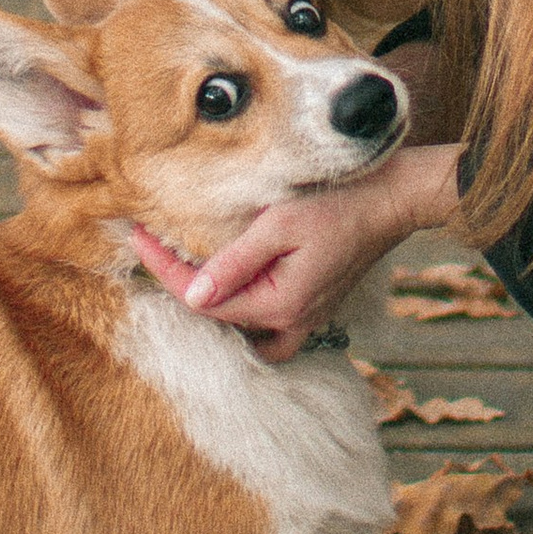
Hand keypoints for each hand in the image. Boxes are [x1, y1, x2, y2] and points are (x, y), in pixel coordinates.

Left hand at [132, 140, 464, 360]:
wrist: (394, 200)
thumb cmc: (340, 204)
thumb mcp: (281, 225)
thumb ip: (236, 262)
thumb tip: (195, 294)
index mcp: (279, 303)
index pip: (203, 299)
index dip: (164, 270)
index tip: (138, 237)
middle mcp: (292, 321)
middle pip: (222, 320)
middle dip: (185, 289)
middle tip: (156, 251)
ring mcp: (308, 317)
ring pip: (249, 333)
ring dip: (219, 312)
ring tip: (191, 277)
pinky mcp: (317, 305)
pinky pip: (273, 327)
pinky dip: (249, 315)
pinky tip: (239, 290)